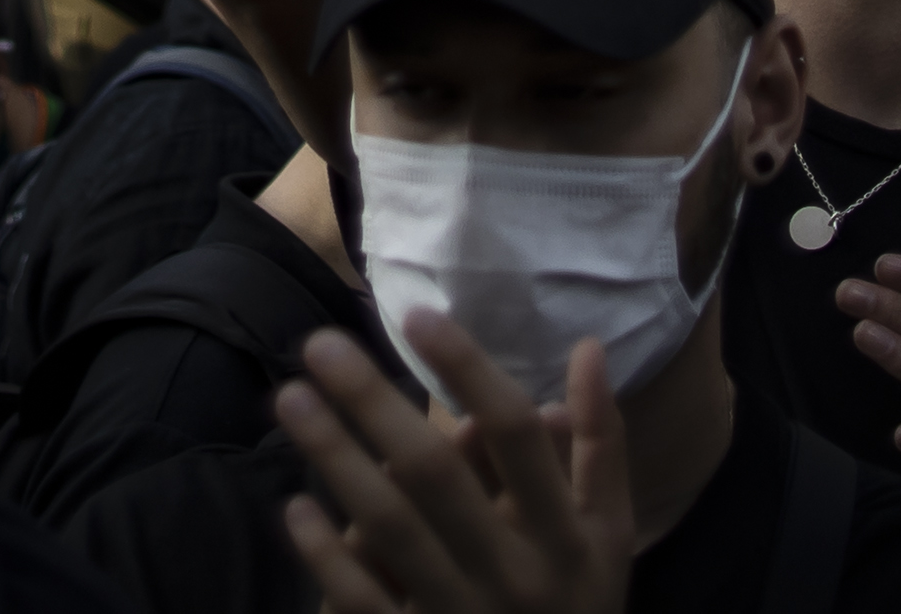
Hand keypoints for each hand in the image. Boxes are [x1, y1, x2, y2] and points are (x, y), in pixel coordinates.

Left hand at [273, 317, 631, 613]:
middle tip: (322, 344)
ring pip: (390, 528)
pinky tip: (297, 507)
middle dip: (374, 403)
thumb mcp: (609, 534)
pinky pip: (365, 601)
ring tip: (291, 399)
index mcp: (565, 534)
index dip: (468, 369)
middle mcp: (512, 572)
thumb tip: (589, 347)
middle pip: (436, 473)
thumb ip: (601, 444)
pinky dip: (329, 556)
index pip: (516, 434)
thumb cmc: (577, 604)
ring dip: (337, 459)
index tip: (418, 315)